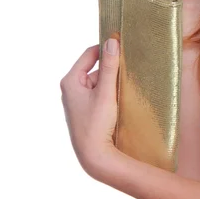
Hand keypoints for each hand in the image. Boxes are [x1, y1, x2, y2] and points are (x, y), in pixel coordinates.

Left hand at [60, 38, 119, 175]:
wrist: (94, 157)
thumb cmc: (96, 124)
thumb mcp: (105, 92)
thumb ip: (109, 66)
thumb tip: (112, 41)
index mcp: (70, 81)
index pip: (90, 54)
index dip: (106, 48)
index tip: (123, 45)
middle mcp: (70, 89)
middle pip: (95, 69)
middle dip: (111, 69)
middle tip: (129, 70)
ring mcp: (77, 101)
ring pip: (98, 82)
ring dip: (112, 83)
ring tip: (125, 88)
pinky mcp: (85, 111)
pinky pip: (99, 94)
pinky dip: (109, 94)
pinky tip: (120, 100)